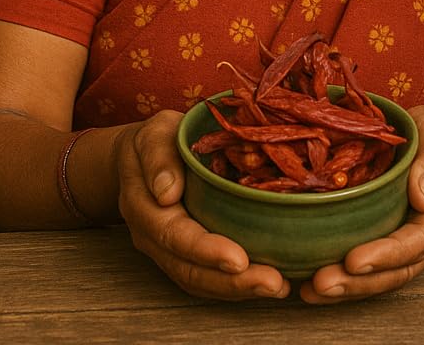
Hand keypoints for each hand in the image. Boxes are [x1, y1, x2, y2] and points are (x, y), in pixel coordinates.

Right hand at [116, 110, 290, 300]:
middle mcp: (154, 238)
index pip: (174, 236)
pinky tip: (270, 281)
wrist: (145, 155)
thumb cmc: (156, 139)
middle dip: (232, 283)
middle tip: (273, 283)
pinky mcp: (186, 254)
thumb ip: (158, 158)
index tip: (239, 260)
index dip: (206, 251)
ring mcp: (169, 251)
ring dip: (238, 290)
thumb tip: (167, 192)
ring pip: (200, 281)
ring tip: (279, 287)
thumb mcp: (154, 133)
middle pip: (190, 271)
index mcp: (144, 207)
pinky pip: (209, 277)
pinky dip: (237, 285)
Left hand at [299, 106, 423, 303]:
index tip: (353, 261)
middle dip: (359, 281)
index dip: (386, 254)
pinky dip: (345, 280)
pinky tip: (313, 286)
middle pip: (398, 269)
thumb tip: (423, 198)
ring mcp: (410, 243)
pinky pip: (372, 268)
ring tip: (312, 291)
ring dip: (349, 287)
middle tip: (322, 283)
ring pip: (384, 276)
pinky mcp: (390, 240)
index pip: (417, 241)